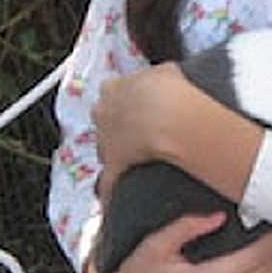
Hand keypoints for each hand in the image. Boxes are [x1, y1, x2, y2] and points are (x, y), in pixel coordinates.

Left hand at [91, 63, 190, 183]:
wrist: (167, 115)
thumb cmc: (168, 90)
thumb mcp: (167, 70)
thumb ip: (160, 74)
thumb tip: (168, 75)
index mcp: (113, 87)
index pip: (111, 93)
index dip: (124, 101)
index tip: (138, 105)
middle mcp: (103, 112)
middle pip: (103, 121)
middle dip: (117, 126)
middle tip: (137, 131)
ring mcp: (105, 140)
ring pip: (105, 148)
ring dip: (117, 153)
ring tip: (138, 158)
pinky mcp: (113, 165)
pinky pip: (108, 182)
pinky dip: (110, 192)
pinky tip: (114, 202)